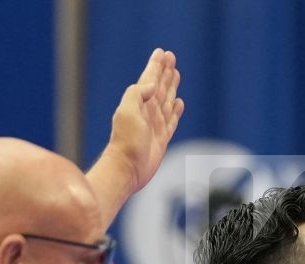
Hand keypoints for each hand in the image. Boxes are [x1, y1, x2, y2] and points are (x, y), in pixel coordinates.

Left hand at [102, 49, 183, 193]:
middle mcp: (147, 111)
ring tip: (176, 74)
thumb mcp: (127, 111)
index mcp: (139, 102)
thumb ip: (137, 93)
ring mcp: (155, 124)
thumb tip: (153, 84)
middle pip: (160, 86)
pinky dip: (176, 110)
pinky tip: (179, 102)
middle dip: (165, 72)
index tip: (162, 53)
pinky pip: (172, 119)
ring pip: (167, 100)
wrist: (127, 169)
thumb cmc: (125, 142)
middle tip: (171, 57)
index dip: (156, 66)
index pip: (150, 79)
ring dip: (171, 86)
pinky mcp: (161, 138)